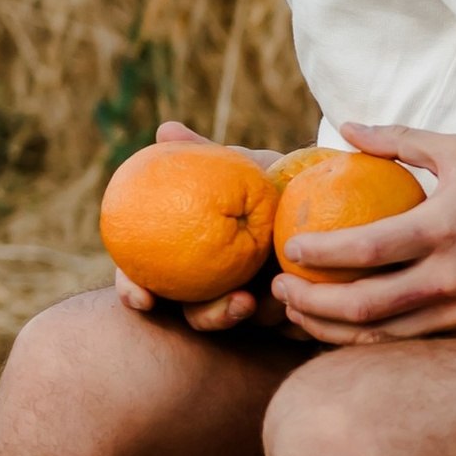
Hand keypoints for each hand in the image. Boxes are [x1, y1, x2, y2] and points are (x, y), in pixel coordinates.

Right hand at [109, 119, 292, 331]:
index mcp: (187, 258)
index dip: (134, 292)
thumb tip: (165, 130)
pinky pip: (289, 326)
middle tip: (238, 303)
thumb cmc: (268, 176)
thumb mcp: (239, 164)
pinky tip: (302, 304)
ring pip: (246, 324)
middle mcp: (215, 287)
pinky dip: (293, 317)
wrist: (320, 190)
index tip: (143, 299)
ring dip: (260, 316)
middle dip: (212, 318)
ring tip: (276, 295)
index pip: (146, 280)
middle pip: (197, 317)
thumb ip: (202, 153)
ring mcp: (253, 304)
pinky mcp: (292, 313)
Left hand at [268, 126, 455, 338]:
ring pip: (379, 337)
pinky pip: (404, 347)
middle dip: (310, 303)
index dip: (318, 254)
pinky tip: (338, 330)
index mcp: (443, 228)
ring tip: (298, 315)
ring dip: (329, 331)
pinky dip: (364, 343)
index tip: (290, 248)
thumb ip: (398, 139)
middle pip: (363, 305)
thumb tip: (345, 128)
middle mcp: (450, 277)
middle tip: (281, 290)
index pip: (366, 249)